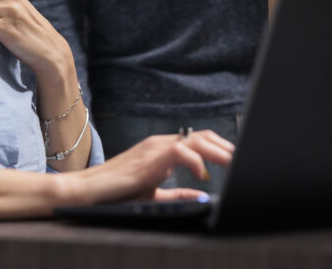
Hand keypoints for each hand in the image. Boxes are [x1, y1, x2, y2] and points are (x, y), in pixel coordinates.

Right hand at [0, 130, 234, 218]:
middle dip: (227, 147)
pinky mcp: (148, 158)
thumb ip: (178, 193)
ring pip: (195, 139)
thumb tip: (204, 196)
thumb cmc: (116, 193)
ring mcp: (154, 148)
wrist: (86, 192)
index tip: (240, 161)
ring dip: (218, 151)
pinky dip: (195, 161)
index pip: (200, 140)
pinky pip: (179, 150)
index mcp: (163, 149)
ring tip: (234, 164)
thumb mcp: (154, 193)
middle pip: (203, 135)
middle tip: (245, 162)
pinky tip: (203, 176)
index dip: (221, 148)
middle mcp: (160, 143)